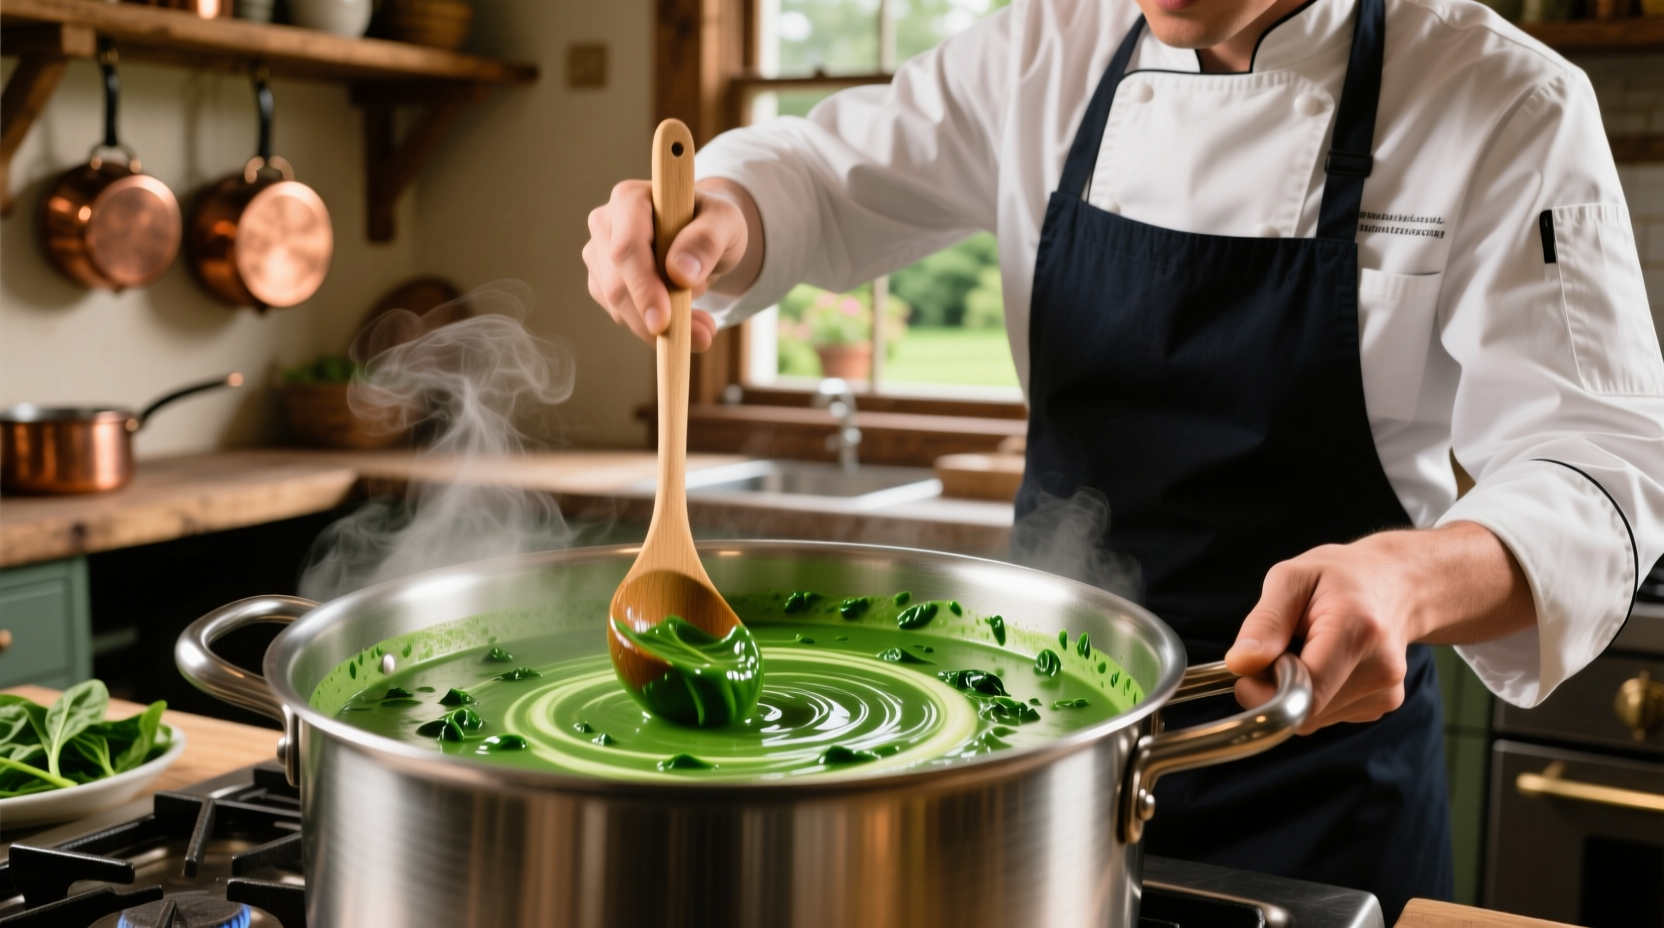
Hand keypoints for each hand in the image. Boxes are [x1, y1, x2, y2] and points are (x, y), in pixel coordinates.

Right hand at [583, 178, 761, 352]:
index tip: (664, 320)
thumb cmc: (714, 223)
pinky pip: (621, 315)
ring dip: (660, 328)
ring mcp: (599, 254)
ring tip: (704, 327)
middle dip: (656, 318)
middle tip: (703, 336)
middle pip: (617, 283)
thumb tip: (681, 273)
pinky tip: (684, 322)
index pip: (627, 248)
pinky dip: (652, 328)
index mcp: (630, 198)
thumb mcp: (727, 223)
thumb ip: (707, 240)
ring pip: (617, 305)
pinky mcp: (601, 282)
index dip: (643, 287)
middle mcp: (605, 224)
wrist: (704, 237)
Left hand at [1225, 521, 1534, 733]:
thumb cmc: (1338, 577)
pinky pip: (1328, 715)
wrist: (1395, 582)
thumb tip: (1240, 664)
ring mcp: (1386, 692)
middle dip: (1275, 688)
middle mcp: (1380, 669)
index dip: (1262, 691)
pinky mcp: (1383, 704)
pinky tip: (1326, 662)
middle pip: (1304, 710)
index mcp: (1357, 631)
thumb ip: (1264, 622)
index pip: (1302, 692)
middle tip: (1279, 648)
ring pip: (1313, 718)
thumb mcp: (1290, 579)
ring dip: (1294, 691)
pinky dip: (1314, 694)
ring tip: (1307, 650)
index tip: (1249, 668)